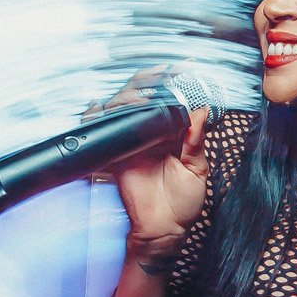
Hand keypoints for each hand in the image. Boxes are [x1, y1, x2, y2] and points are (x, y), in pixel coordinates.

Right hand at [94, 66, 209, 258]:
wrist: (163, 230)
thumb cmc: (183, 203)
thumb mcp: (196, 170)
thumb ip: (196, 140)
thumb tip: (200, 111)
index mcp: (173, 133)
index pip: (170, 100)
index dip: (173, 81)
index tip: (183, 67)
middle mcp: (151, 133)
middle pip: (142, 96)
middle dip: (148, 81)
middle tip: (161, 74)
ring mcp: (132, 142)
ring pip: (122, 106)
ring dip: (128, 95)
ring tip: (141, 96)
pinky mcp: (115, 154)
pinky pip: (101, 129)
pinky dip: (96, 113)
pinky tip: (106, 108)